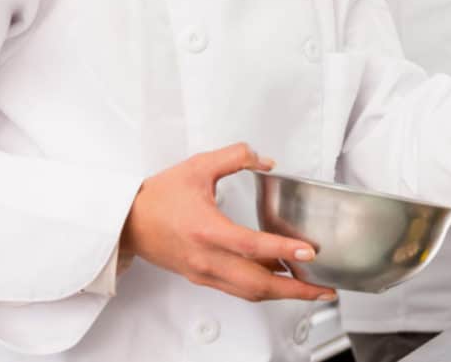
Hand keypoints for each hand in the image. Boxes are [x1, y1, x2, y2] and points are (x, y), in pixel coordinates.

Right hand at [119, 143, 335, 301]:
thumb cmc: (158, 196)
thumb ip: (234, 157)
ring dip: (283, 294)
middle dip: (295, 289)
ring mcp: (204, 273)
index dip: (283, 250)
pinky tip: (282, 279)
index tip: (309, 252)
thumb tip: (265, 160)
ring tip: (312, 289)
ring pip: (250, 292)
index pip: (251, 246)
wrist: (125, 222)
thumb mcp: (197, 166)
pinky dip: (264, 288)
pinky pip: (238, 289)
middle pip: (257, 284)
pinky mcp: (203, 278)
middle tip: (324, 287)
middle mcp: (206, 259)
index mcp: (206, 231)